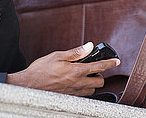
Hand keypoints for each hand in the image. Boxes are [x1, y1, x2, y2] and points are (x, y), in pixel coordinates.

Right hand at [5, 42, 120, 95]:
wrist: (29, 86)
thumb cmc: (41, 70)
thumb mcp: (58, 55)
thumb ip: (76, 52)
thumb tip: (89, 46)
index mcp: (76, 71)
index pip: (99, 67)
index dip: (110, 63)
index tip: (116, 61)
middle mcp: (77, 83)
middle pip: (99, 82)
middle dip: (100, 75)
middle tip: (93, 68)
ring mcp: (74, 92)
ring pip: (92, 90)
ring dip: (92, 83)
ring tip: (84, 75)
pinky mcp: (69, 97)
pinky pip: (83, 95)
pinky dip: (84, 89)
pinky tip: (76, 83)